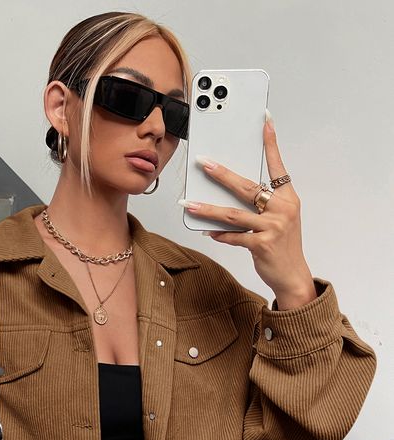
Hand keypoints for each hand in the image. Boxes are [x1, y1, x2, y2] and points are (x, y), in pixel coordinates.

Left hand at [183, 114, 316, 309]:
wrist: (293, 275)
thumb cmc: (282, 245)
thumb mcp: (278, 219)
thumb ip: (260, 205)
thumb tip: (228, 194)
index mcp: (287, 198)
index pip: (278, 165)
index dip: (271, 143)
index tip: (264, 121)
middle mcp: (282, 209)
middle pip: (247, 187)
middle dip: (222, 175)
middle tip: (204, 164)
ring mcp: (273, 227)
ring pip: (234, 214)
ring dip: (208, 209)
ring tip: (189, 204)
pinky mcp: (263, 245)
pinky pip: (235, 237)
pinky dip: (220, 234)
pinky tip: (208, 232)